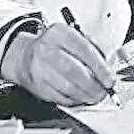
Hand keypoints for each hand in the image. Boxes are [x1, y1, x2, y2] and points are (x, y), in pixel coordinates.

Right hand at [0, 23, 114, 105]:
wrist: (24, 56)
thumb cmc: (53, 46)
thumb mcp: (71, 37)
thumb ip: (91, 47)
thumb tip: (108, 65)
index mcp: (59, 33)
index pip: (84, 50)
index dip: (100, 67)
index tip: (109, 78)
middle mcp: (47, 49)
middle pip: (74, 71)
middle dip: (93, 85)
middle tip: (103, 91)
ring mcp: (39, 68)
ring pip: (67, 87)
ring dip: (85, 95)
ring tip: (94, 96)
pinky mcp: (37, 85)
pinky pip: (59, 97)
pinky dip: (73, 100)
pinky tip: (80, 98)